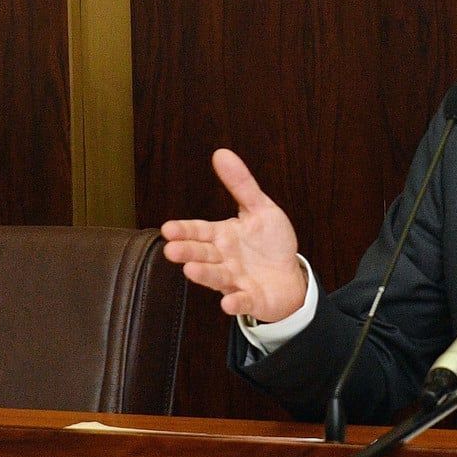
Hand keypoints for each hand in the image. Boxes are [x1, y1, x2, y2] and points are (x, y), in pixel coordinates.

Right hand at [160, 149, 307, 321]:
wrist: (289, 276)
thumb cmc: (270, 243)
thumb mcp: (260, 209)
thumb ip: (241, 184)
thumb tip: (221, 153)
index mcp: (223, 236)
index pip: (199, 231)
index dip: (185, 230)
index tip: (168, 228)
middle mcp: (223, 259)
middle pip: (202, 254)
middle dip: (187, 251)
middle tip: (172, 249)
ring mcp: (235, 280)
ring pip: (216, 277)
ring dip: (204, 275)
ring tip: (191, 270)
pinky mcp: (250, 298)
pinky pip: (241, 301)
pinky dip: (235, 302)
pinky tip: (228, 303)